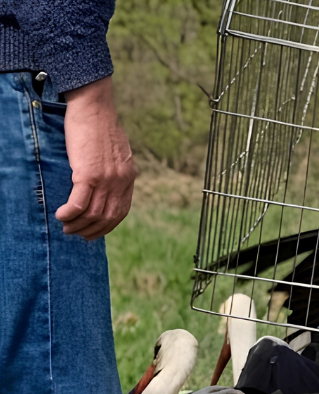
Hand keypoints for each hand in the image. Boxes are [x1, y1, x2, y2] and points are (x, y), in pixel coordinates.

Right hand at [55, 77, 136, 239]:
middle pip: (107, 217)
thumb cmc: (101, 125)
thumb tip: (107, 182)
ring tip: (66, 226)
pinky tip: (61, 215)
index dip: (107, 226)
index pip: (121, 211)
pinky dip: (69, 214)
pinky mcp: (89, 174)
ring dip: (77, 224)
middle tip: (74, 233)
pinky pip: (79, 203)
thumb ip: (115, 169)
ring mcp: (106, 179)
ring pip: (92, 214)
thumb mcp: (116, 152)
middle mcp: (120, 181)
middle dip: (90, 230)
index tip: (94, 232)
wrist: (95, 107)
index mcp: (129, 177)